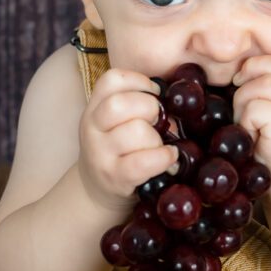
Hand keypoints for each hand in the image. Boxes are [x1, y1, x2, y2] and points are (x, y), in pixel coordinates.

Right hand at [78, 69, 178, 212]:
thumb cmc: (118, 149)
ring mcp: (100, 153)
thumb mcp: (116, 123)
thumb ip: (137, 106)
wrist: (96, 190)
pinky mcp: (114, 176)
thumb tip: (178, 101)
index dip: (139, 80)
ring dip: (156, 138)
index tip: (154, 92)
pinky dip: (163, 157)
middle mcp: (92, 127)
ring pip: (136, 132)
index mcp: (95, 107)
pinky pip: (143, 162)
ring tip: (158, 145)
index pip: (111, 80)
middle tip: (157, 120)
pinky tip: (170, 157)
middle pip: (120, 104)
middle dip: (149, 108)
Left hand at [231, 55, 270, 189]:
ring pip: (261, 85)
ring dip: (243, 104)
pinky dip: (244, 122)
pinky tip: (252, 137)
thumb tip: (243, 65)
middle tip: (241, 103)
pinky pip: (255, 107)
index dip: (264, 64)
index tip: (247, 80)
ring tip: (248, 124)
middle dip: (248, 81)